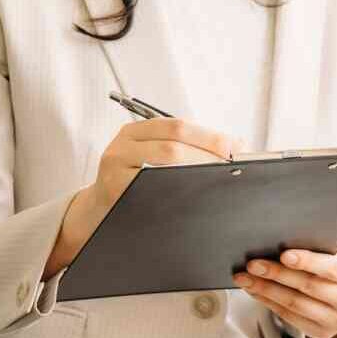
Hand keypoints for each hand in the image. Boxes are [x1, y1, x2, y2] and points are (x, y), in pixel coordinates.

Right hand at [48, 118, 240, 277]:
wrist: (98, 211)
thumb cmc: (136, 183)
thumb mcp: (153, 157)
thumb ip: (187, 148)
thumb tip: (238, 147)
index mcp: (135, 131)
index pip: (177, 126)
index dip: (209, 136)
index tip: (235, 146)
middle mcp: (122, 145)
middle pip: (172, 146)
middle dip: (208, 156)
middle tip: (231, 168)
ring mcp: (114, 167)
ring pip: (164, 166)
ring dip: (196, 173)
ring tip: (217, 181)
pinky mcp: (113, 191)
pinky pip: (151, 190)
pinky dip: (177, 191)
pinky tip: (193, 196)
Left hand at [234, 242, 336, 337]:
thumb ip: (321, 242)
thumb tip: (286, 237)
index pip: (332, 269)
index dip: (309, 261)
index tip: (284, 254)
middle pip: (309, 287)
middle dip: (278, 274)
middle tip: (253, 264)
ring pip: (295, 304)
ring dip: (266, 290)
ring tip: (245, 278)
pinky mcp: (323, 332)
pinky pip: (290, 317)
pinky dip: (269, 302)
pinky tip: (255, 291)